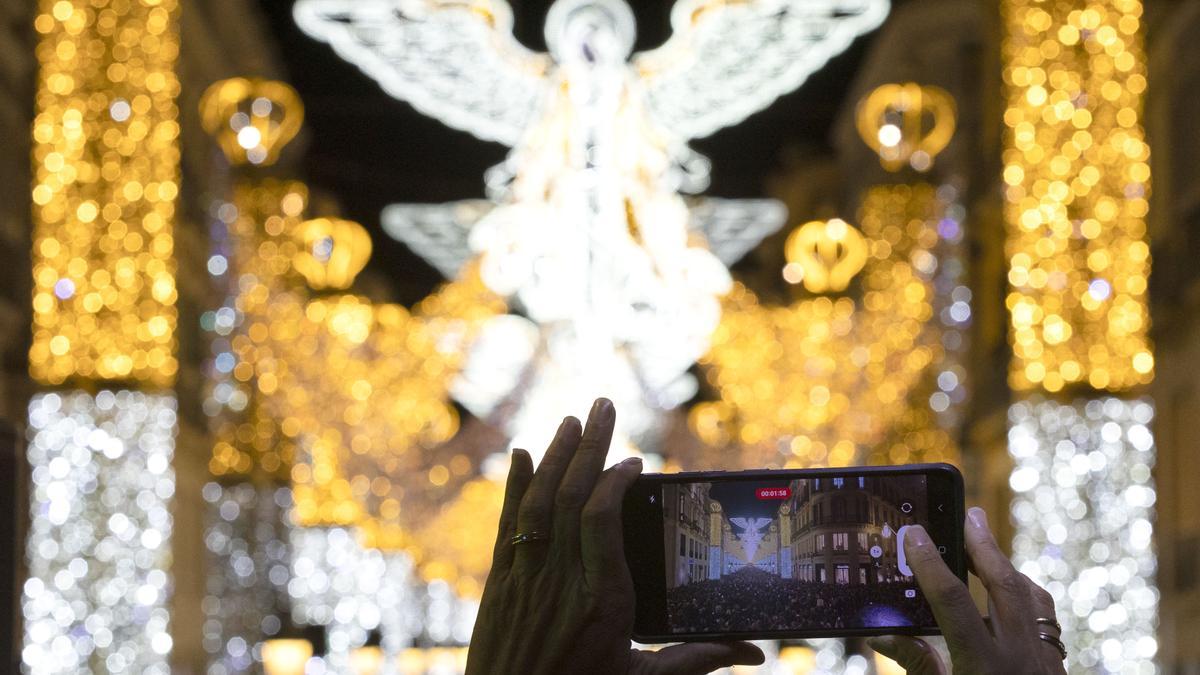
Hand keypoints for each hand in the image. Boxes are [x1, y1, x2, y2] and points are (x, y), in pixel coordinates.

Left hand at [466, 398, 763, 674]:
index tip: (634, 460)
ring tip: (572, 420)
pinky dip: (514, 486)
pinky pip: (508, 525)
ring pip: (539, 504)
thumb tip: (755, 652)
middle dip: (589, 446)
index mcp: (602, 602)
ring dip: (555, 456)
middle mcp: (560, 583)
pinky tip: (522, 455)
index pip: (603, 521)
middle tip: (603, 404)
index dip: (615, 482)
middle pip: (572, 498)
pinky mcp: (499, 585)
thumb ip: (697, 660)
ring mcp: (525, 580)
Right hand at [868, 507, 1066, 673]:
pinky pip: (1044, 618)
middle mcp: (1020, 659)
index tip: (915, 534)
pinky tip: (1010, 586)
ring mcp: (1043, 662)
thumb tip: (882, 633)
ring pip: (1031, 598)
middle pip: (1005, 585)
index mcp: (985, 668)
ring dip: (1005, 564)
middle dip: (983, 545)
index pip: (954, 602)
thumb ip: (916, 667)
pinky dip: (1024, 594)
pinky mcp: (1054, 669)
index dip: (931, 564)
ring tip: (984, 539)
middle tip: (967, 513)